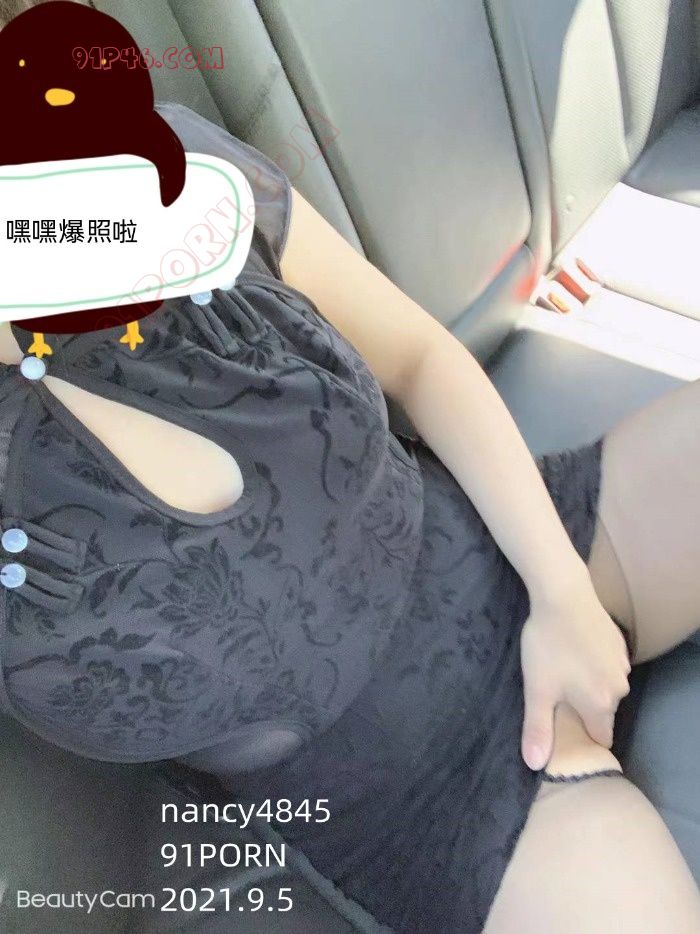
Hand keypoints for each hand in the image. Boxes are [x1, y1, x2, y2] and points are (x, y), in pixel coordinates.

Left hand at [519, 566, 631, 770]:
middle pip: (602, 710)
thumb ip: (538, 729)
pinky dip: (593, 663)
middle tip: (556, 690)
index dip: (583, 735)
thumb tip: (536, 764)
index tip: (564, 725)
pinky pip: (607, 665)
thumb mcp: (537, 689)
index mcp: (601, 705)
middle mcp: (619, 688)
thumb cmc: (548, 645)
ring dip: (588, 683)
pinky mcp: (619, 643)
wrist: (564, 595)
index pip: (600, 737)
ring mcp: (622, 664)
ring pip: (605, 686)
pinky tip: (574, 648)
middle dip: (582, 707)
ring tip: (563, 667)